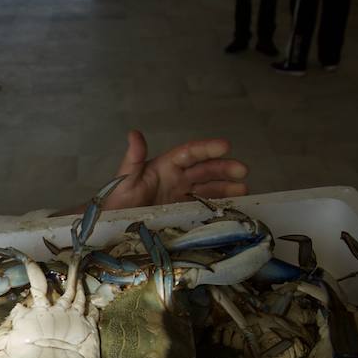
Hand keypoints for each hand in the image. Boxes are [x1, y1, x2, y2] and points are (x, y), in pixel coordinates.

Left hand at [102, 130, 248, 211]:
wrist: (112, 224)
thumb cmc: (117, 200)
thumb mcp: (124, 179)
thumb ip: (133, 158)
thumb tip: (134, 133)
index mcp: (165, 166)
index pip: (190, 153)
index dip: (207, 148)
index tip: (225, 146)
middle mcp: (177, 178)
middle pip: (204, 169)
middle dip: (224, 168)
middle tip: (243, 170)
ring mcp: (181, 195)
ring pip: (208, 187)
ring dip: (227, 187)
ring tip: (245, 190)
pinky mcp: (183, 211)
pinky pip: (204, 205)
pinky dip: (218, 204)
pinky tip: (233, 205)